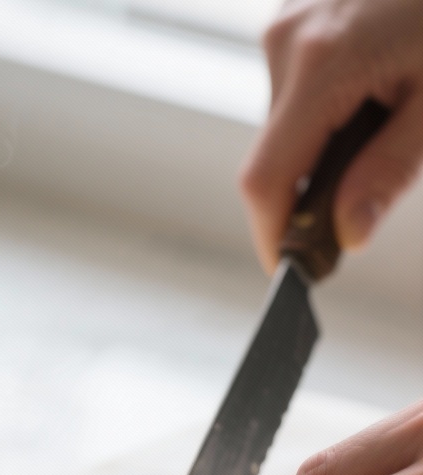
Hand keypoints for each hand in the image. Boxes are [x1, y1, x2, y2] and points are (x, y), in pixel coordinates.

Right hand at [240, 0, 422, 272]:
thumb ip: (390, 169)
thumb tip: (349, 233)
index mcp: (322, 64)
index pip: (266, 179)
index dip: (272, 235)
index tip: (292, 267)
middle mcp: (289, 39)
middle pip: (273, 155)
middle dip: (312, 185)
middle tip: (372, 182)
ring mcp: (286, 19)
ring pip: (283, 122)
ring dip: (322, 142)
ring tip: (387, 109)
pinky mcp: (294, 12)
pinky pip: (293, 85)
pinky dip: (325, 106)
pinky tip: (372, 83)